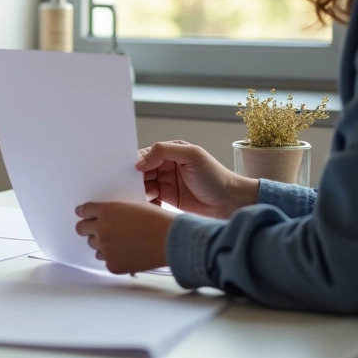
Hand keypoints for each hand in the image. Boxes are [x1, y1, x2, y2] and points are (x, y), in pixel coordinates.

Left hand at [74, 201, 174, 274]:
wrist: (172, 241)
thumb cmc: (158, 221)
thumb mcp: (133, 206)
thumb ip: (115, 211)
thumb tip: (106, 216)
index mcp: (106, 211)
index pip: (83, 210)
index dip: (84, 212)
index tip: (84, 214)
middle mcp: (102, 229)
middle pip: (81, 229)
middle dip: (88, 228)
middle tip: (96, 229)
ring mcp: (106, 249)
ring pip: (94, 246)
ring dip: (102, 243)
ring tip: (120, 242)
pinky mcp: (112, 265)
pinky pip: (106, 260)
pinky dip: (114, 257)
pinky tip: (127, 253)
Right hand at [138, 140, 257, 218]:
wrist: (230, 203)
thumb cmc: (216, 176)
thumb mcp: (192, 156)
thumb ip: (165, 151)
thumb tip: (140, 161)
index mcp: (170, 152)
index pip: (145, 154)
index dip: (135, 162)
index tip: (127, 172)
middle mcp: (165, 166)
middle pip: (140, 170)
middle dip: (133, 178)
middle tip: (128, 187)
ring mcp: (165, 183)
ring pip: (142, 185)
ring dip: (138, 191)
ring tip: (139, 198)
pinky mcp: (167, 199)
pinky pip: (149, 199)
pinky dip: (144, 202)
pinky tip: (147, 206)